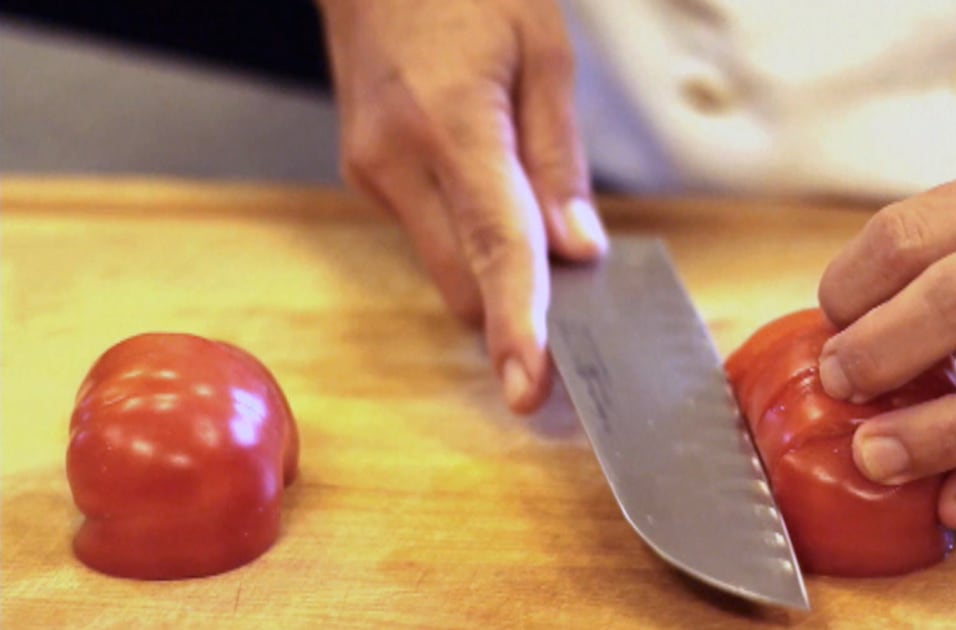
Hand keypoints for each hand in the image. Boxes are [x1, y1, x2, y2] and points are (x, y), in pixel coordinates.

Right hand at [318, 0, 606, 412]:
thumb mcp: (544, 53)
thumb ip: (559, 161)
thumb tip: (578, 251)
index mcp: (451, 122)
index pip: (494, 246)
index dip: (519, 324)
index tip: (529, 388)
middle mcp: (396, 160)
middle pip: (464, 283)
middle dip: (517, 300)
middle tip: (572, 273)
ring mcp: (371, 170)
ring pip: (444, 267)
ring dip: (491, 263)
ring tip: (522, 191)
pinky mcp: (363, 171)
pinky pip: (426, 233)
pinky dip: (465, 232)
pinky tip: (483, 179)